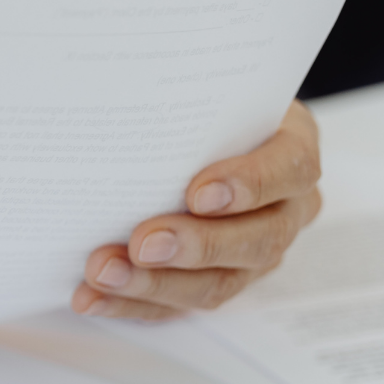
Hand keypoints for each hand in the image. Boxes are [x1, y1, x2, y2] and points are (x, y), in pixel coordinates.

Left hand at [71, 101, 321, 320]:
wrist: (202, 133)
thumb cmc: (203, 109)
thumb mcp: (207, 89)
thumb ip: (186, 94)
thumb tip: (128, 78)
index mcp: (292, 150)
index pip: (290, 169)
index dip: (250, 184)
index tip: (199, 193)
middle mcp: (285, 209)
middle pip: (258, 239)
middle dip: (195, 245)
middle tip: (142, 243)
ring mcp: (253, 253)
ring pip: (218, 283)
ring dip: (155, 284)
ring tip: (103, 273)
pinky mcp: (214, 281)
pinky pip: (177, 305)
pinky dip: (130, 304)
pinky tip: (91, 297)